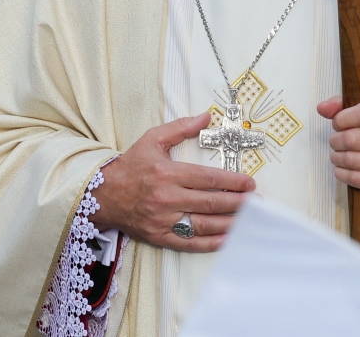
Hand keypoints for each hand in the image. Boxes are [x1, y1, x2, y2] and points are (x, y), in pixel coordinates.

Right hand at [93, 114, 254, 252]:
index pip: (208, 178)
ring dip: (230, 223)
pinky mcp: (160, 236)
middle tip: (256, 203)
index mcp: (168, 173)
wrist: (104, 195)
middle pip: (211, 202)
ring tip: (248, 220)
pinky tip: (227, 239)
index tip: (249, 183)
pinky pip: (190, 243)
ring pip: (204, 224)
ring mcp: (164, 220)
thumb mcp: (152, 139)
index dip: (232, 181)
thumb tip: (206, 116)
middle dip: (238, 203)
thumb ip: (180, 127)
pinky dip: (211, 243)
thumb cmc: (131, 166)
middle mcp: (167, 198)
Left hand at [318, 97, 359, 208]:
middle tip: (336, 143)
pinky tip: (342, 170)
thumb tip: (322, 108)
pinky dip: (342, 174)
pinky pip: (355, 178)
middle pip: (352, 138)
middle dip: (336, 141)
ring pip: (351, 159)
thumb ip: (342, 108)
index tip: (338, 124)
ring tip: (338, 156)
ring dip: (337, 158)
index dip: (342, 119)